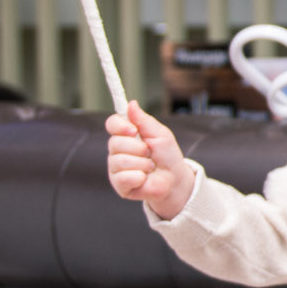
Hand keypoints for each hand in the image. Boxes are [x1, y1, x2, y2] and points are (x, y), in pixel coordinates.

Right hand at [105, 101, 193, 218]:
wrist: (174, 179)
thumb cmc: (167, 155)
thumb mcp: (160, 134)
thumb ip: (144, 120)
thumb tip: (131, 103)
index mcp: (125, 135)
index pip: (112, 124)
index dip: (120, 126)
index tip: (133, 130)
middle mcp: (117, 150)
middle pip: (115, 143)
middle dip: (138, 148)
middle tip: (149, 153)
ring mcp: (116, 167)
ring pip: (120, 161)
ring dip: (142, 164)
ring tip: (150, 167)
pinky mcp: (119, 184)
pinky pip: (123, 177)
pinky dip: (139, 177)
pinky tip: (144, 178)